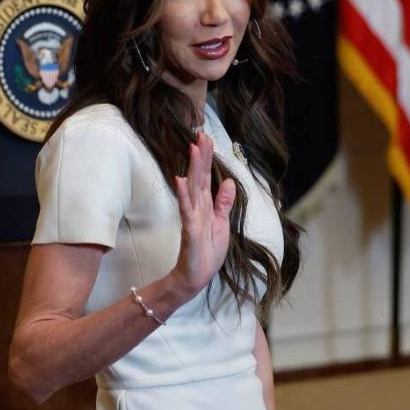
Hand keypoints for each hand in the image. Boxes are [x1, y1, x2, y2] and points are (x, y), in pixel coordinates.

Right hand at [170, 133, 235, 298]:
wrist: (198, 275)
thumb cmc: (208, 251)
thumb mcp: (222, 223)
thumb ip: (224, 203)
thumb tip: (228, 181)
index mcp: (206, 205)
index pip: (206, 176)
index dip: (207, 158)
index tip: (206, 138)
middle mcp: (198, 207)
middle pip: (199, 176)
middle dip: (201, 156)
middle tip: (201, 134)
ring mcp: (192, 216)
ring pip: (193, 188)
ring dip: (193, 168)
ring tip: (193, 149)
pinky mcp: (190, 229)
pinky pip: (187, 210)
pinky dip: (184, 195)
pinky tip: (181, 180)